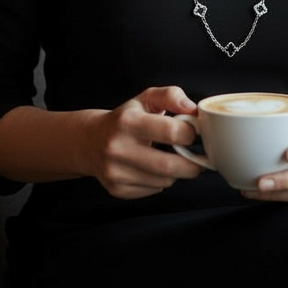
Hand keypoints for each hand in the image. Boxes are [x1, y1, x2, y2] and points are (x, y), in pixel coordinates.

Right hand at [83, 85, 202, 199]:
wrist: (90, 141)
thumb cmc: (124, 118)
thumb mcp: (145, 99)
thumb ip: (171, 96)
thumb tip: (192, 109)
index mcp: (128, 121)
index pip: (171, 132)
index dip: (190, 134)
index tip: (194, 133)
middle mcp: (118, 148)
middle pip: (169, 165)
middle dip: (191, 164)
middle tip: (198, 158)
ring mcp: (116, 172)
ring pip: (163, 181)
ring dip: (176, 173)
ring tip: (172, 159)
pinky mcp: (117, 189)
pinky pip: (153, 191)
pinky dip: (161, 182)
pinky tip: (154, 169)